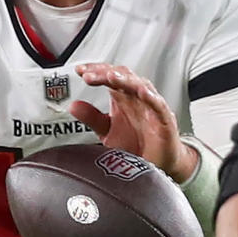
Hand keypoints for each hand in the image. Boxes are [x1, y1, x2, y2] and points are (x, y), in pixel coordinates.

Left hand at [71, 63, 196, 181]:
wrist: (157, 166)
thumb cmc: (136, 145)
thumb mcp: (107, 131)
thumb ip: (92, 118)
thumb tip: (73, 106)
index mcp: (123, 97)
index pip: (108, 76)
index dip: (95, 71)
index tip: (79, 70)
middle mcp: (136, 98)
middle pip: (122, 76)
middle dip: (105, 73)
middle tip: (88, 75)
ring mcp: (151, 107)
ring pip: (140, 85)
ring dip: (125, 79)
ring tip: (111, 76)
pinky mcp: (164, 120)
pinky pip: (158, 105)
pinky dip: (151, 97)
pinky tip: (141, 91)